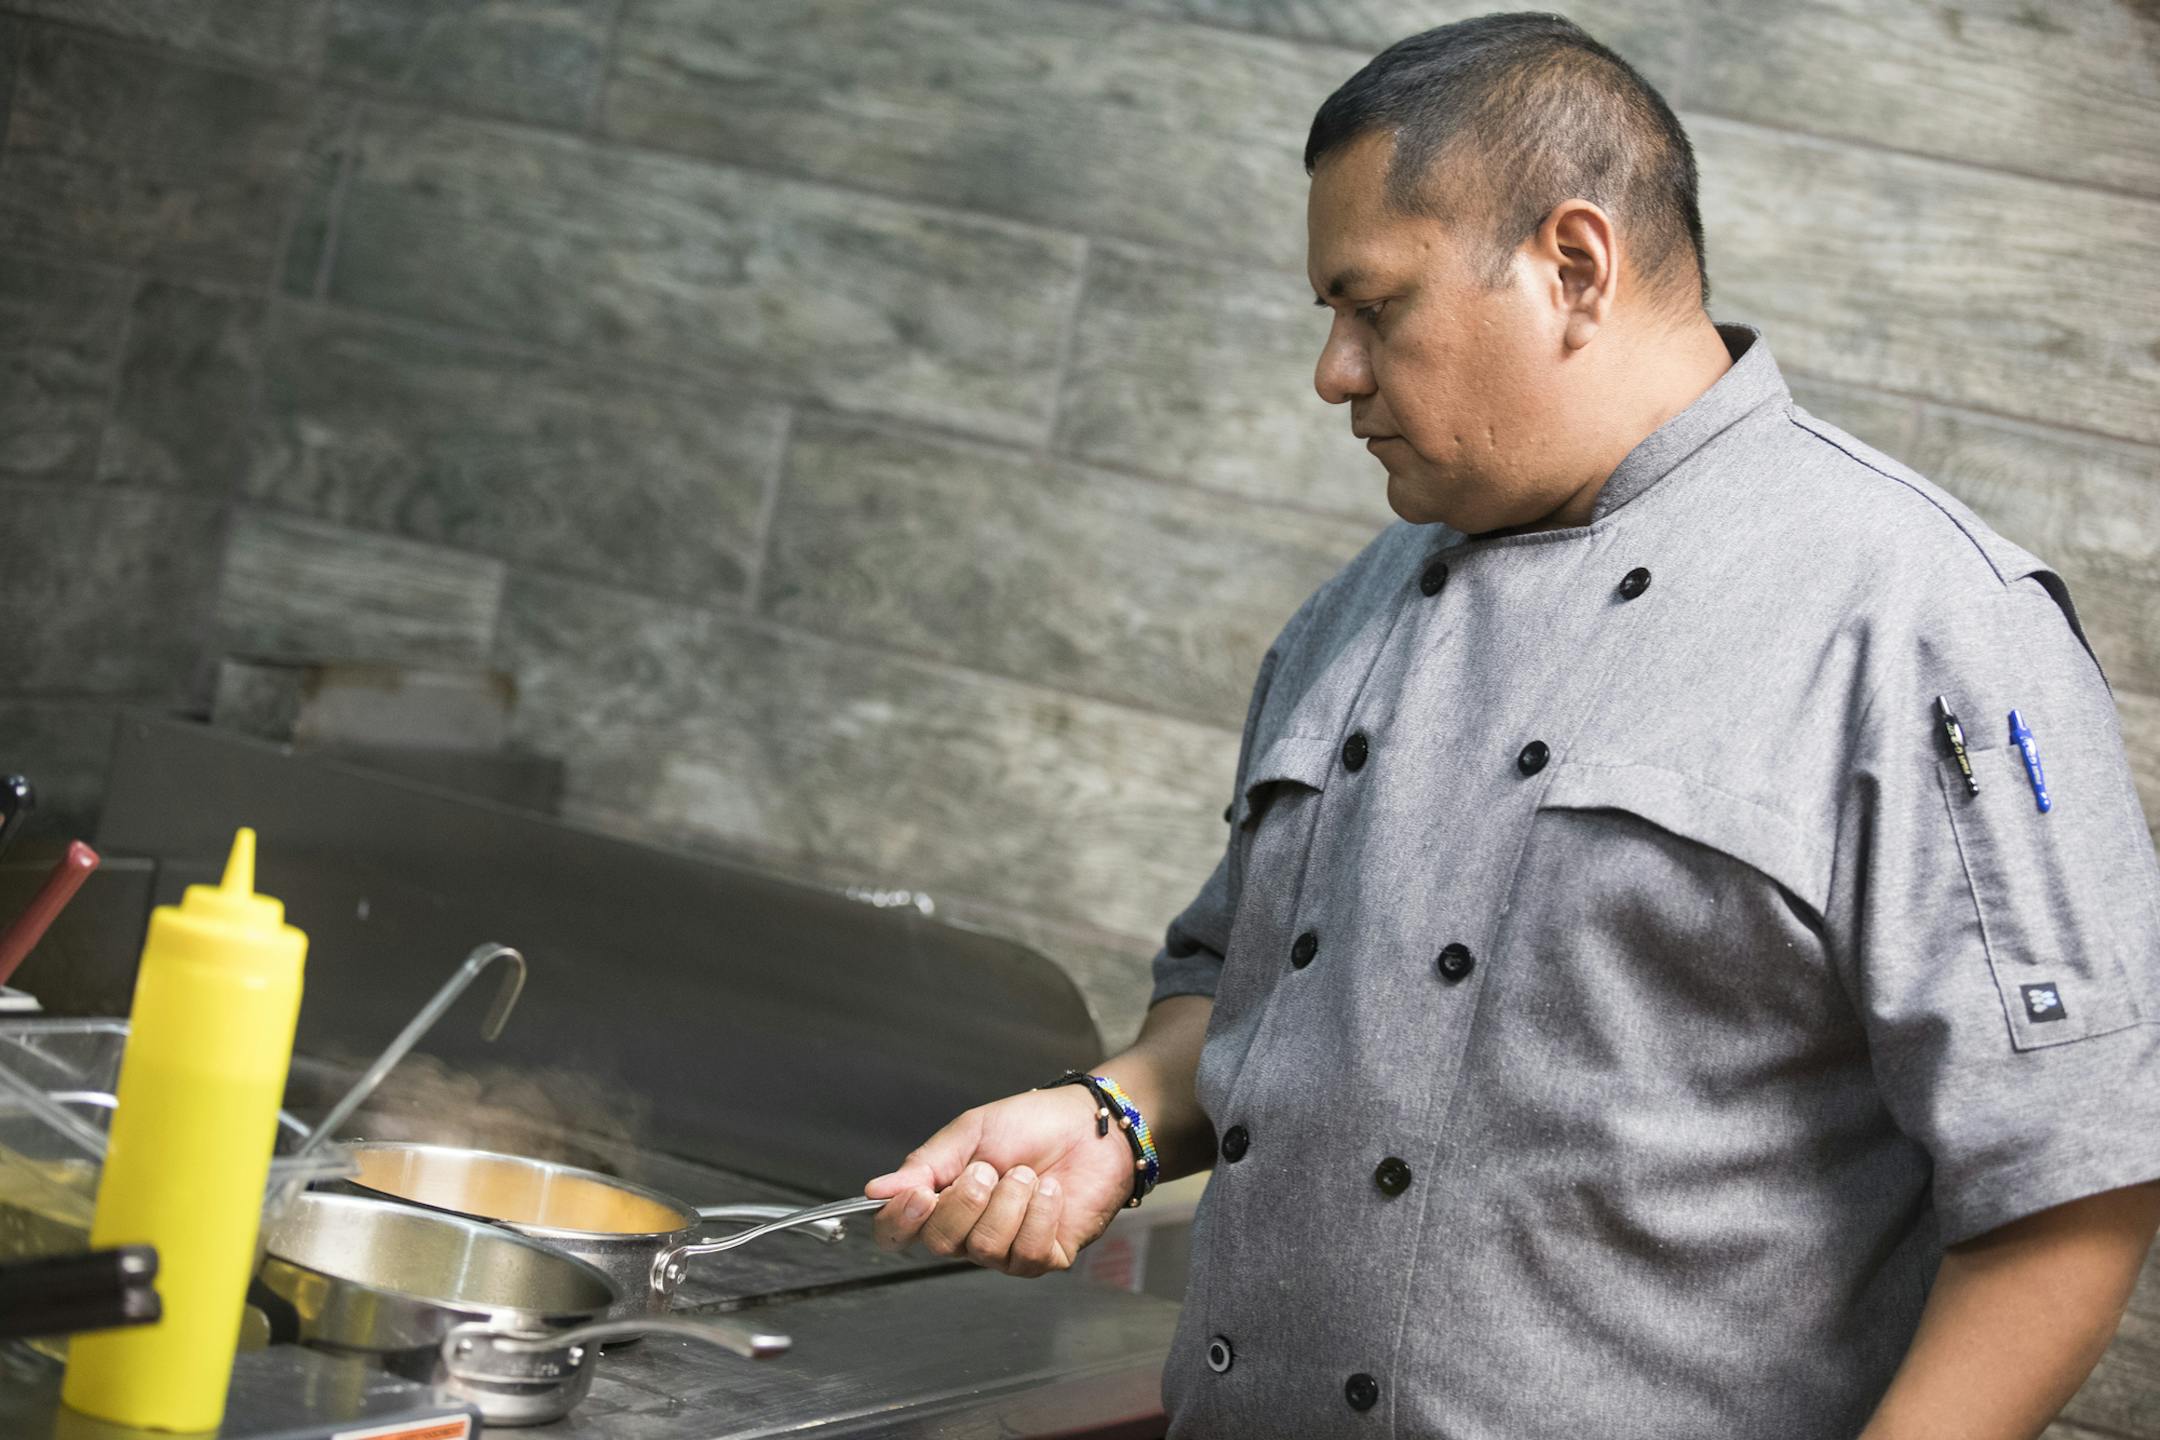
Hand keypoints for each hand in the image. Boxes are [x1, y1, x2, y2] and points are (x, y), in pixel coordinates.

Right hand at [865, 1085, 1134, 1276]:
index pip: (898, 1231)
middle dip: (965, 1201)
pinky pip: (1028, 1252)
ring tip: (1027, 1173)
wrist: (1091, 1125)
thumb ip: (926, 1164)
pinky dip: (1040, 1214)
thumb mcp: (970, 1133)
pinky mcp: (1046, 1257)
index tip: (919, 1193)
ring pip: (985, 1247)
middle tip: (988, 1168)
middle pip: (940, 1243)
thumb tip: (876, 1189)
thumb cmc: (1032, 1124)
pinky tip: (1051, 1192)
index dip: (900, 1220)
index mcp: (942, 1200)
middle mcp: (969, 1232)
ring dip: (1010, 1201)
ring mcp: (1006, 1250)